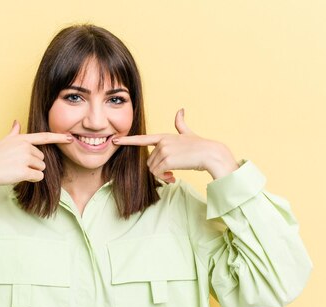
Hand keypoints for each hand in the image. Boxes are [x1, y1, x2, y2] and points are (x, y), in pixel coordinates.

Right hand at [0, 120, 72, 195]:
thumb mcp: (2, 142)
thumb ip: (13, 133)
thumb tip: (16, 122)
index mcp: (21, 139)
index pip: (44, 137)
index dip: (59, 137)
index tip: (70, 138)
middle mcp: (25, 147)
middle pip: (42, 158)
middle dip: (33, 164)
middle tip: (16, 165)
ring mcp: (25, 158)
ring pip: (41, 168)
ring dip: (32, 172)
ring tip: (15, 170)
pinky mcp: (24, 171)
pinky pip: (38, 177)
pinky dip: (32, 179)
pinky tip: (18, 177)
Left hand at [112, 109, 238, 181]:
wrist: (211, 154)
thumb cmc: (200, 146)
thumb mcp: (188, 134)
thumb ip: (181, 124)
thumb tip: (180, 110)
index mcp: (164, 136)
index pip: (142, 139)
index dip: (128, 140)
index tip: (114, 140)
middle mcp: (162, 142)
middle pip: (149, 161)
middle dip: (158, 170)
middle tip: (170, 174)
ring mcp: (164, 150)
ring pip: (153, 169)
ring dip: (162, 175)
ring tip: (173, 175)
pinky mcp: (167, 160)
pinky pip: (158, 173)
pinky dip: (165, 178)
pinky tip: (173, 177)